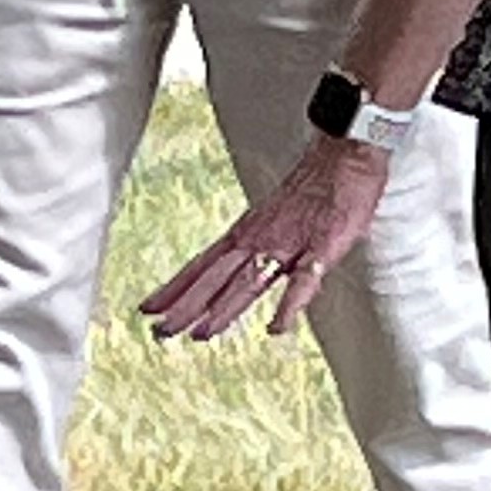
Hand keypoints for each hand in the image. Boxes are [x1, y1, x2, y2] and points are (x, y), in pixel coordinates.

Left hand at [140, 133, 390, 341]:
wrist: (341, 156)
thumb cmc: (310, 190)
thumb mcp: (270, 220)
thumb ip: (254, 250)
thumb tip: (234, 275)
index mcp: (244, 234)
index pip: (200, 267)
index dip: (174, 289)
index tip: (148, 309)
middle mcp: (256, 240)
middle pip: (214, 279)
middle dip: (186, 307)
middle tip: (159, 332)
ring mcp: (286, 244)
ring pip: (247, 282)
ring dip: (223, 310)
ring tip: (202, 334)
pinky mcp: (320, 248)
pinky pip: (303, 282)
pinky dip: (289, 307)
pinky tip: (277, 329)